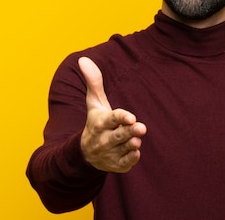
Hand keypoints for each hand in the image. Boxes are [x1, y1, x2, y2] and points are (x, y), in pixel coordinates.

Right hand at [78, 56, 146, 172]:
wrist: (85, 153)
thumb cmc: (95, 121)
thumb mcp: (94, 103)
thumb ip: (94, 82)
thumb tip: (83, 58)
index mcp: (100, 123)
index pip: (111, 119)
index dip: (121, 118)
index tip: (131, 117)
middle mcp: (103, 139)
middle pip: (119, 136)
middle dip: (129, 132)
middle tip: (141, 127)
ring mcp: (110, 153)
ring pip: (124, 149)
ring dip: (132, 143)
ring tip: (138, 138)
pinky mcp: (116, 165)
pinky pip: (126, 164)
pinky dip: (131, 158)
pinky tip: (136, 150)